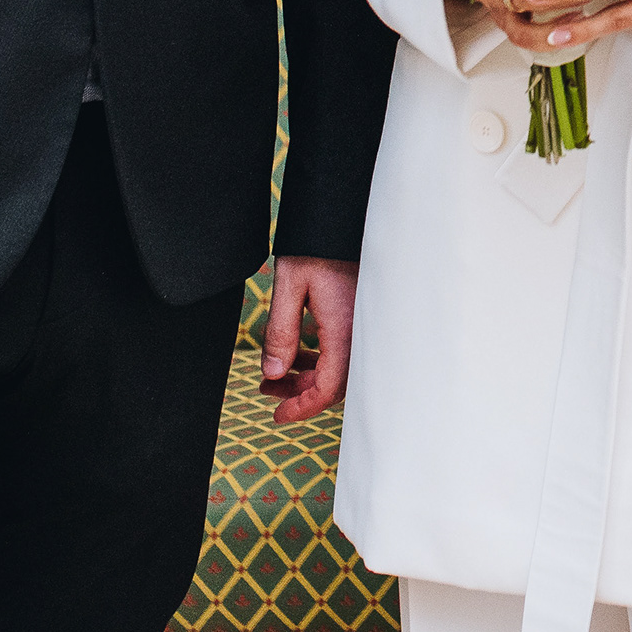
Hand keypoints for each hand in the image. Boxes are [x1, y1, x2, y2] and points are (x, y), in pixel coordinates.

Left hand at [261, 256, 356, 424]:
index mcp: (344, 329)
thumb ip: (280, 333)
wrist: (344, 215)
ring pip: (341, 368)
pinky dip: (320, 360)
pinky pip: (345, 350)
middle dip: (300, 394)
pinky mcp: (362, 316)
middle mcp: (360, 332)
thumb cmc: (317, 245)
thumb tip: (272, 373)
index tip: (278, 416)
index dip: (303, 408)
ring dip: (308, 377)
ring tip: (274, 375)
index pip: (328, 388)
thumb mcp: (288, 286)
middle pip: (336, 383)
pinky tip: (297, 354)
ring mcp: (364, 324)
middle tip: (267, 391)